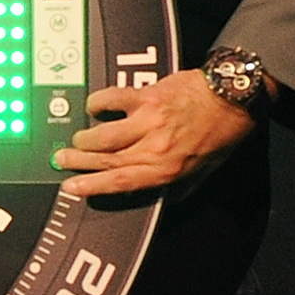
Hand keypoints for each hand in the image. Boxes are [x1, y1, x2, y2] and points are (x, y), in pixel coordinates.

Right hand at [52, 69, 256, 198]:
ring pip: (103, 134)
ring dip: (84, 137)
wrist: (234, 96)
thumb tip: (159, 197)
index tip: (70, 187)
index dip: (91, 186)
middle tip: (61, 160)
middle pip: (105, 159)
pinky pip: (113, 100)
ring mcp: (148, 121)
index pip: (119, 182)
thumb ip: (178, 187)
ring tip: (76, 139)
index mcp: (166, 169)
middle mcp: (154, 147)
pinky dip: (98, 103)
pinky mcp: (148, 96)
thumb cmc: (221, 133)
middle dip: (77, 161)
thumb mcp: (203, 171)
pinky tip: (93, 106)